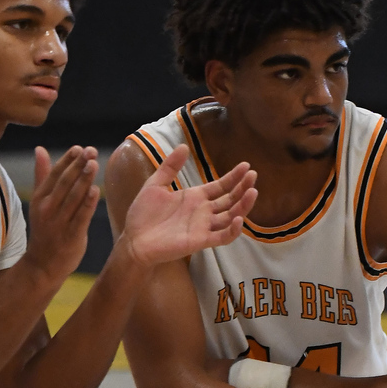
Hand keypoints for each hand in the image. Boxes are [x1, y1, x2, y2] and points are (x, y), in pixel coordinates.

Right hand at [26, 144, 100, 283]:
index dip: (67, 160)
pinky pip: (81, 217)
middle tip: (90, 151)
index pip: (54, 175)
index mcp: (40, 199)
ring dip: (84, 180)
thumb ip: (42, 175)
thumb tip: (40, 149)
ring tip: (94, 164)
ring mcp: (59, 223)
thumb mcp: (40, 202)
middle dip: (78, 166)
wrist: (42, 265)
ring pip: (73, 197)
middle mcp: (48, 209)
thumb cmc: (45, 230)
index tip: (79, 148)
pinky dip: (88, 203)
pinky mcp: (71, 236)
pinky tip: (96, 190)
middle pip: (64, 183)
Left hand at [118, 146, 254, 268]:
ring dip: (243, 206)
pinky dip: (233, 230)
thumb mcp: (155, 184)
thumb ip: (170, 167)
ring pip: (231, 216)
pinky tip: (239, 219)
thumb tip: (184, 146)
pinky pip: (222, 237)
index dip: (234, 177)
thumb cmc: (143, 214)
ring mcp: (203, 227)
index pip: (221, 186)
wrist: (133, 239)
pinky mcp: (200, 241)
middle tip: (253, 175)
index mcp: (195, 197)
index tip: (246, 166)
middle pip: (230, 200)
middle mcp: (203, 212)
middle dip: (242, 188)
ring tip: (253, 192)